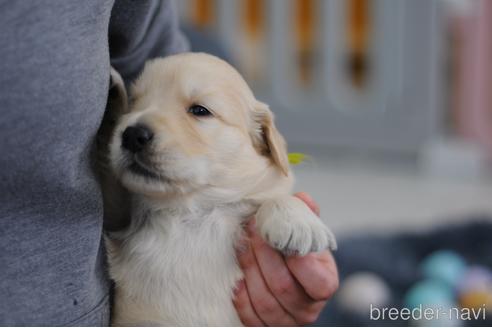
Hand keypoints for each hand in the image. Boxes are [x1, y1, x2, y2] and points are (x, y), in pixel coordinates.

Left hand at [233, 192, 338, 325]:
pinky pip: (250, 317)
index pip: (318, 282)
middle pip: (283, 287)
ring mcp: (286, 321)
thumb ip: (307, 217)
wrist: (288, 276)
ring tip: (242, 244)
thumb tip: (302, 198)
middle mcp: (307, 309)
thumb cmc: (299, 254)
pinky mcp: (264, 326)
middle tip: (253, 228)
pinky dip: (241, 296)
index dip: (299, 260)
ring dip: (249, 270)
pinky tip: (236, 277)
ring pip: (264, 302)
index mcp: (324, 285)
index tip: (280, 233)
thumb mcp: (308, 235)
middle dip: (264, 255)